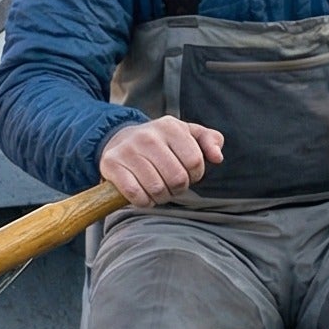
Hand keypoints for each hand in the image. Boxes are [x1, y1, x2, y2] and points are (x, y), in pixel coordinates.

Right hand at [100, 116, 224, 208]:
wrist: (120, 139)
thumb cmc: (162, 142)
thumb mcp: (188, 134)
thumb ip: (210, 141)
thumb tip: (217, 157)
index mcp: (171, 127)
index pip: (195, 161)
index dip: (196, 175)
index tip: (188, 174)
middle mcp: (148, 136)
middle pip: (177, 178)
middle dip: (179, 188)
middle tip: (173, 185)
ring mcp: (128, 150)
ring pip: (156, 188)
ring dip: (161, 197)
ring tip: (159, 190)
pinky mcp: (111, 165)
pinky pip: (134, 194)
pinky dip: (143, 201)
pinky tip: (144, 196)